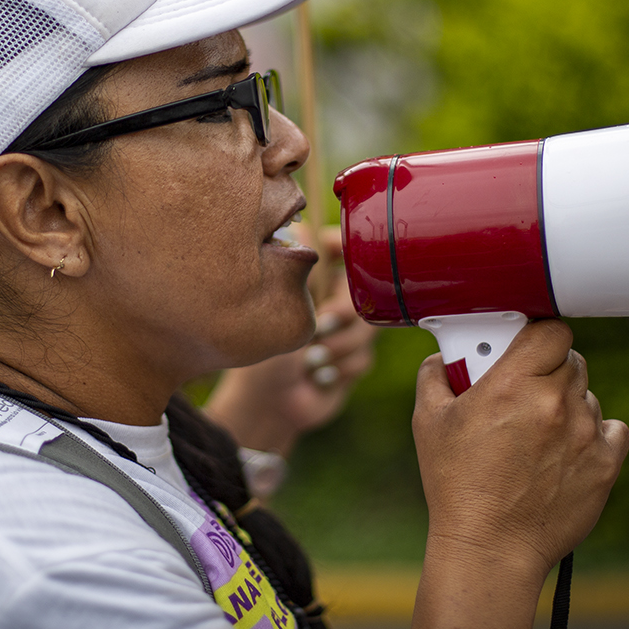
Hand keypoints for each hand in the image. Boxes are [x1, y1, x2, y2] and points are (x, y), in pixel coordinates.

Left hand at [204, 226, 376, 456]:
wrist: (267, 403)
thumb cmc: (259, 353)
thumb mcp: (273, 305)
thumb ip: (290, 266)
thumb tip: (300, 225)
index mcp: (311, 277)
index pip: (343, 246)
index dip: (355, 251)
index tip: (350, 262)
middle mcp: (331, 297)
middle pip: (368, 290)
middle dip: (344, 314)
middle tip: (320, 326)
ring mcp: (347, 329)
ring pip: (369, 328)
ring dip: (337, 348)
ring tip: (309, 361)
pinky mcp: (356, 358)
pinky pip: (365, 357)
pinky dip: (339, 369)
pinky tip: (316, 377)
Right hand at [414, 319, 628, 582]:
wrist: (490, 549)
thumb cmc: (455, 487)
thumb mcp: (428, 422)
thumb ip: (435, 376)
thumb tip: (442, 357)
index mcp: (513, 383)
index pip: (550, 329)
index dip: (538, 335)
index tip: (525, 347)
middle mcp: (555, 402)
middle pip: (569, 359)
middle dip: (547, 370)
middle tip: (522, 392)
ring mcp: (585, 434)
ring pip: (587, 395)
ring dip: (567, 403)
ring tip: (537, 432)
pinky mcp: (604, 464)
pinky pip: (612, 429)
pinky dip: (594, 433)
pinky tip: (567, 449)